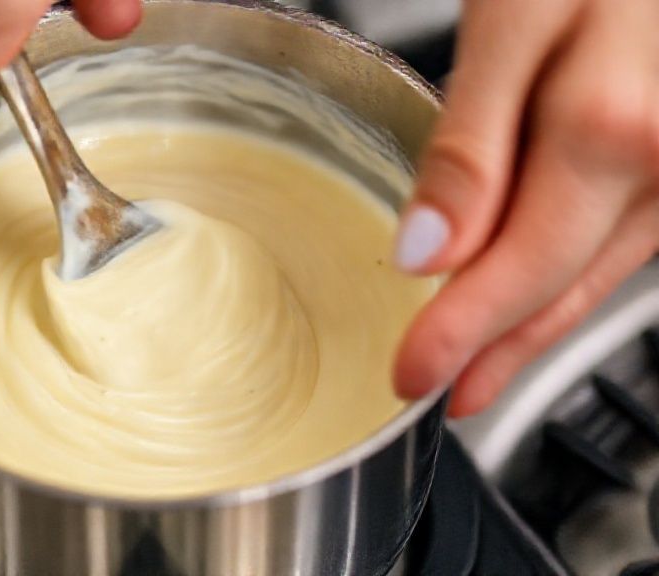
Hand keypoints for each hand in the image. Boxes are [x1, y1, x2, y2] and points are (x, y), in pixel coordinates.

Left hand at [393, 0, 658, 416]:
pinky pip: (612, 248)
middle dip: (492, 354)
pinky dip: (562, 285)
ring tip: (476, 373)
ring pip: (591, 280)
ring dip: (528, 333)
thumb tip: (429, 251)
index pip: (520, 268)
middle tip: (436, 391)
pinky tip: (532, 302)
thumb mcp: (513, 21)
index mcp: (610, 134)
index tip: (412, 374)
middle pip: (560, 291)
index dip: (461, 333)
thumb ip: (473, 142)